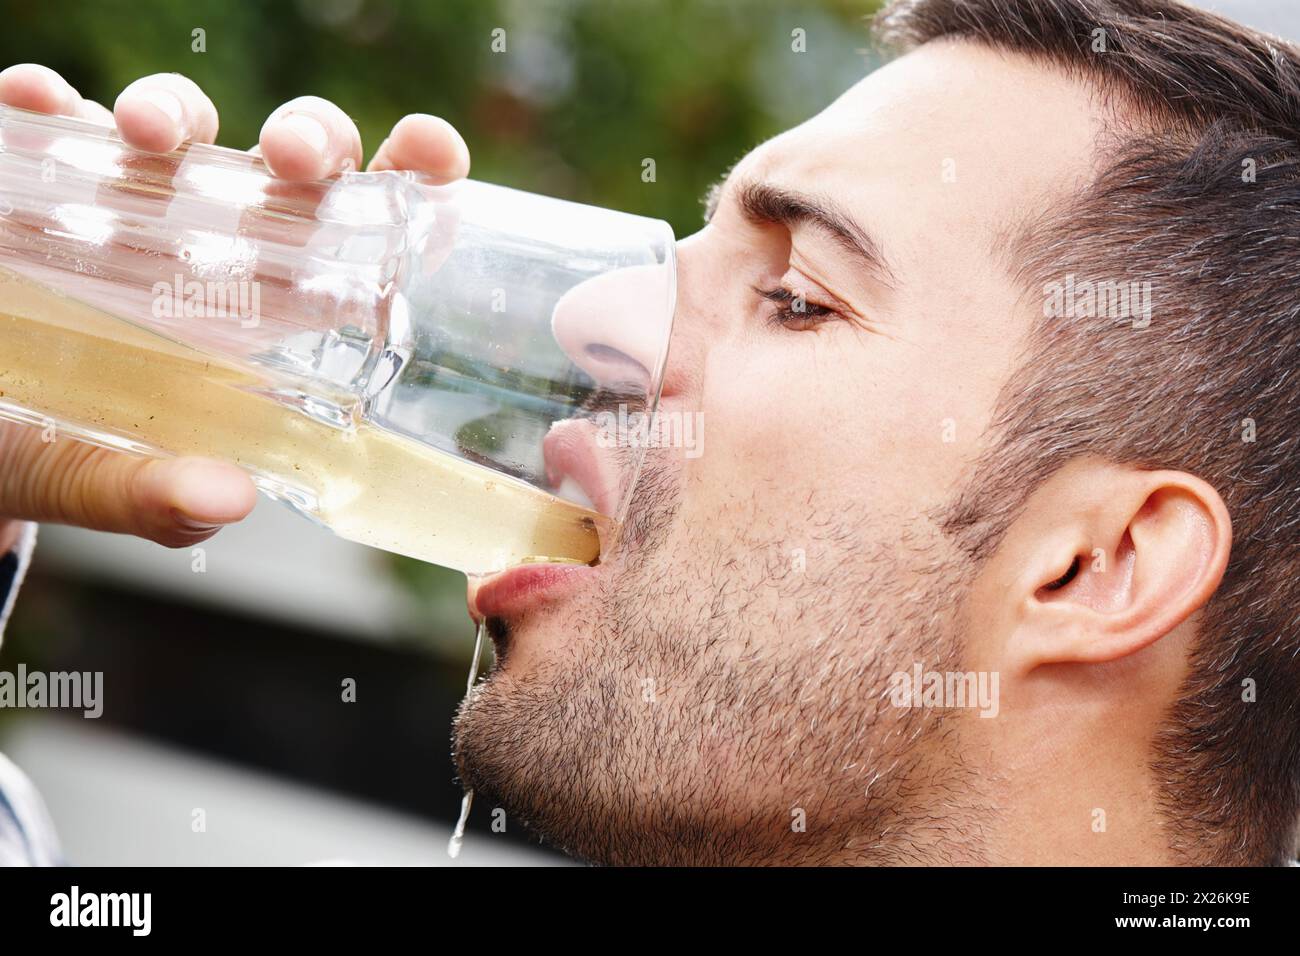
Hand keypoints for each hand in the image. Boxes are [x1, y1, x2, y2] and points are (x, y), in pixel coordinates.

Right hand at [0, 64, 470, 547]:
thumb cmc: (47, 449)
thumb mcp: (95, 477)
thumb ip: (152, 497)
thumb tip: (227, 500)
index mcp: (261, 309)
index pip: (359, 234)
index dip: (409, 182)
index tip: (433, 157)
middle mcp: (208, 243)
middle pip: (290, 164)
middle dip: (308, 138)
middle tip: (292, 158)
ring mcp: (127, 203)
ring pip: (184, 125)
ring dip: (176, 109)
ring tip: (145, 134)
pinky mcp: (39, 181)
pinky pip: (56, 121)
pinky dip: (51, 104)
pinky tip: (37, 104)